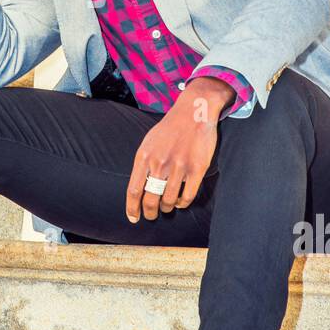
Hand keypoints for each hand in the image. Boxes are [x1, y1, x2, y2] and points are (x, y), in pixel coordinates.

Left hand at [124, 79, 232, 221]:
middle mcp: (160, 163)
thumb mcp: (148, 142)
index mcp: (144, 157)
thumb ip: (143, 163)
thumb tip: (138, 187)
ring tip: (166, 208)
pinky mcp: (197, 169)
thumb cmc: (170, 128)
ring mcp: (179, 167)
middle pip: (150, 200)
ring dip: (166, 208)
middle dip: (149, 212)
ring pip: (169, 201)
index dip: (132, 208)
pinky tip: (180, 201)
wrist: (193, 112)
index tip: (133, 218)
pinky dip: (182, 203)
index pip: (134, 190)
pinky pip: (187, 196)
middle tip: (151, 215)